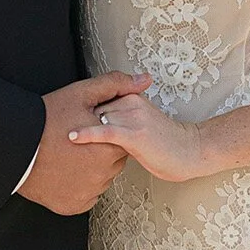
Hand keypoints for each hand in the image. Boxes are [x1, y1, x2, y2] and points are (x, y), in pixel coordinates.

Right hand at [19, 70, 150, 213]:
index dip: (107, 131)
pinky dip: (79, 187)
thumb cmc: (46, 120)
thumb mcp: (82, 93)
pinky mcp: (72, 206)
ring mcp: (87, 192)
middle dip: (100, 150)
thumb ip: (117, 85)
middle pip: (113, 161)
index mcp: (110, 148)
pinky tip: (66, 172)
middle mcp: (103, 174)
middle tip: (77, 141)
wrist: (14, 148)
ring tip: (69, 156)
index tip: (91, 127)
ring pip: (100, 178)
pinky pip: (86, 196)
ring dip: (91, 169)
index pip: (122, 140)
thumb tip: (143, 81)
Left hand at [69, 92, 211, 183]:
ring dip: (79, 127)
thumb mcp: (140, 126)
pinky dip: (87, 134)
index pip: (98, 101)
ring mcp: (133, 117)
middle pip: (94, 109)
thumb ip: (120, 121)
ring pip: (97, 117)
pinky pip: (105, 131)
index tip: (64, 121)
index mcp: (132, 98)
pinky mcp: (134, 134)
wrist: (191, 151)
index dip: (81, 113)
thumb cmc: (166, 143)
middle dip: (77, 119)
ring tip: (59, 140)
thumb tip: (98, 125)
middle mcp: (132, 103)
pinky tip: (72, 138)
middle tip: (58, 134)